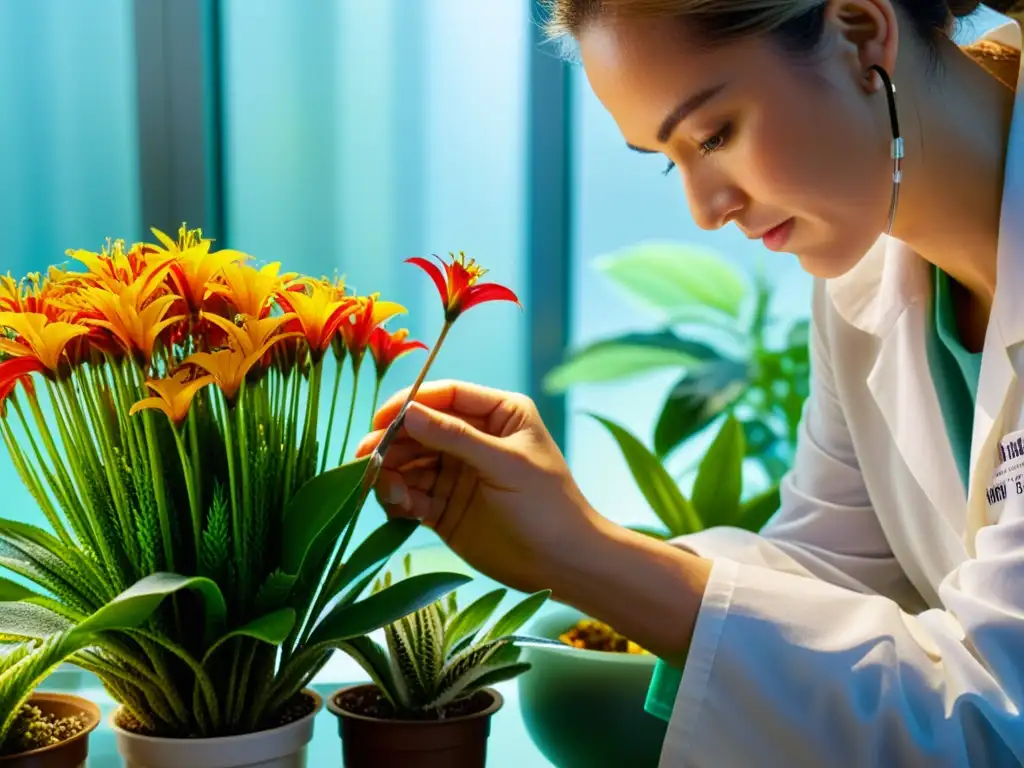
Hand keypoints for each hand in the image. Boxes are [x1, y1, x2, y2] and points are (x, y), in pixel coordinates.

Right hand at [355, 379, 600, 593]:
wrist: (563, 565)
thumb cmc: (548, 506)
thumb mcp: (505, 464)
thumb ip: (455, 437)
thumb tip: (408, 413)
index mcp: (499, 413)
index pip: (447, 395)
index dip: (412, 402)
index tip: (381, 417)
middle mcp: (474, 438)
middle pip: (420, 429)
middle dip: (393, 442)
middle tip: (367, 458)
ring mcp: (456, 473)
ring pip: (409, 462)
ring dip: (392, 473)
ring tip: (389, 491)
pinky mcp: (444, 507)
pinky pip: (411, 494)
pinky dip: (399, 499)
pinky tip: (401, 508)